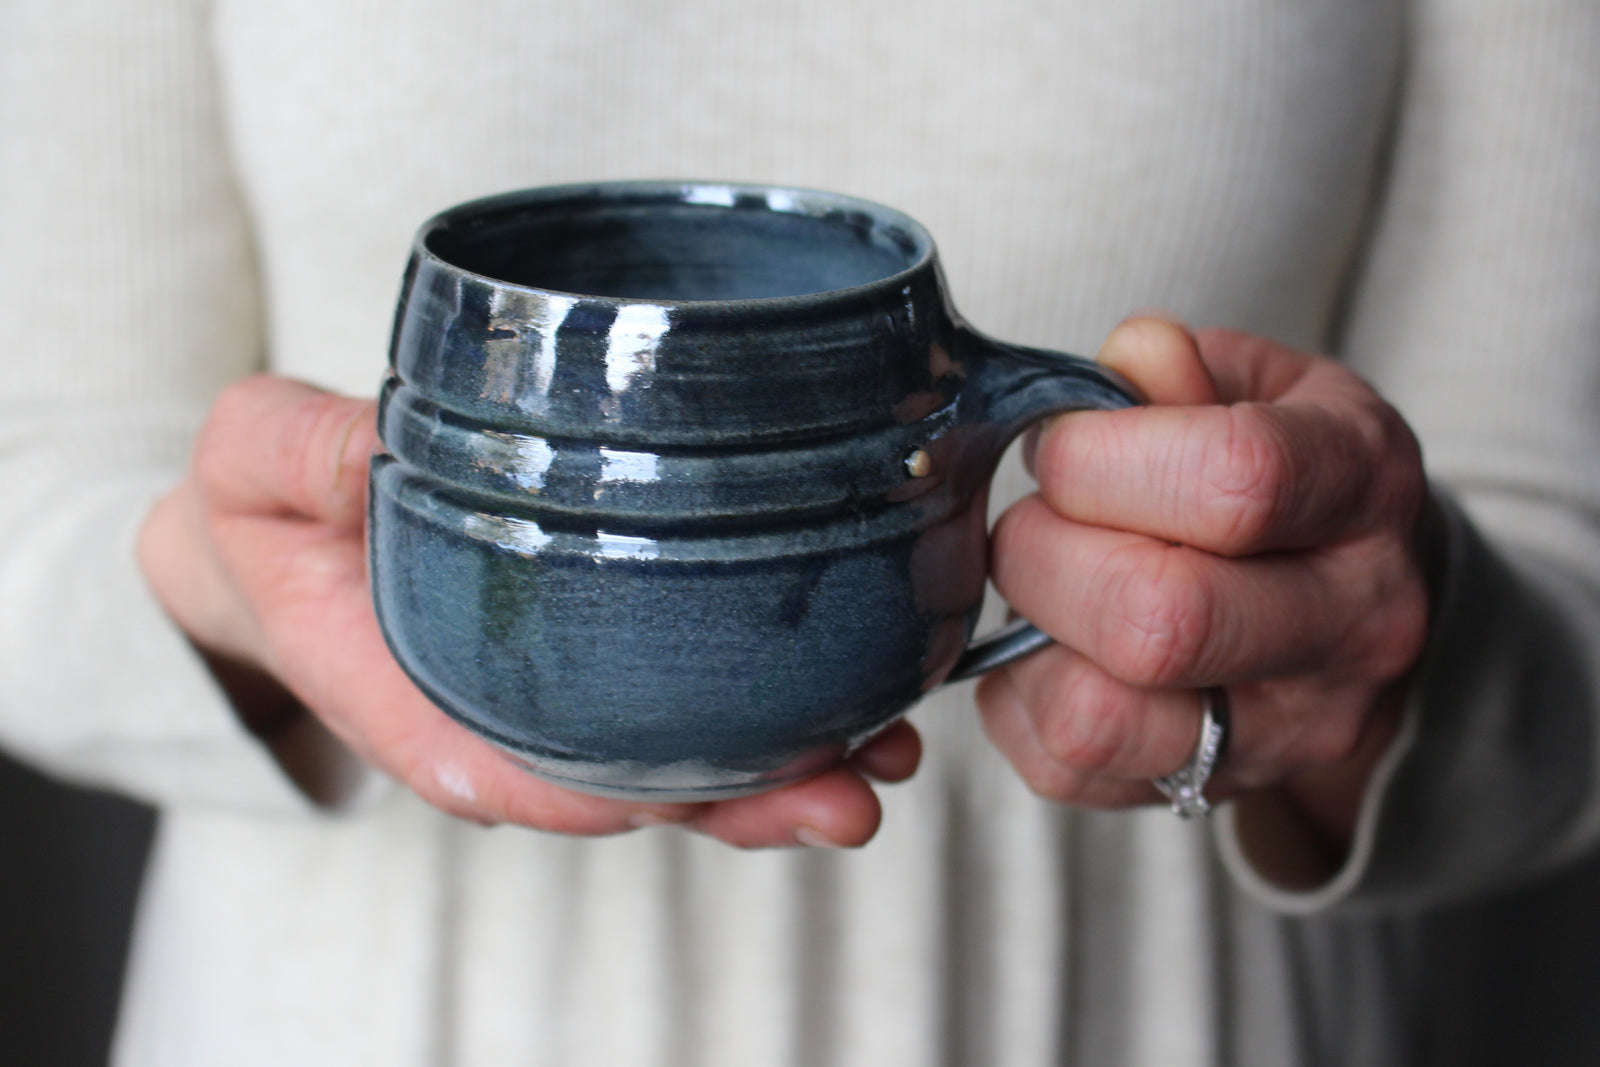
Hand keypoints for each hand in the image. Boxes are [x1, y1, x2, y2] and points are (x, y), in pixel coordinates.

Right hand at [138, 375, 918, 846]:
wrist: (297, 522)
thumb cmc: (273, 505)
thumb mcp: (254, 462)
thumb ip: (296, 459)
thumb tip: (371, 447)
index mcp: (403, 691)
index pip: (490, 764)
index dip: (579, 791)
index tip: (662, 799)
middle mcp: (500, 715)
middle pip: (619, 785)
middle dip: (731, 801)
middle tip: (840, 796)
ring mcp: (563, 696)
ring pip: (678, 759)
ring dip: (786, 771)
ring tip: (885, 761)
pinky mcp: (610, 657)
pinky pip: (696, 704)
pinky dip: (785, 711)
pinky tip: (872, 701)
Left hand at [977, 317, 1432, 869]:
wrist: (1359, 601)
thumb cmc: (1286, 473)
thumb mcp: (1261, 386)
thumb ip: (1184, 371)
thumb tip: (1133, 359)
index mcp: (1363, 488)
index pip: (1235, 480)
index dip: (1100, 459)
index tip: (1064, 446)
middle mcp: (1350, 623)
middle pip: (1157, 621)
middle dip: (1043, 555)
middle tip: (1035, 520)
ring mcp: (1289, 727)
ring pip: (1096, 717)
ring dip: (1027, 638)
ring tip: (1047, 584)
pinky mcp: (1213, 790)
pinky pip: (1063, 767)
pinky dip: (1019, 700)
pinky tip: (1051, 644)